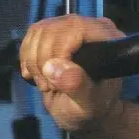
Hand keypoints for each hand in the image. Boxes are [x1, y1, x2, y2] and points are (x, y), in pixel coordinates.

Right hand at [19, 15, 123, 133]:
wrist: (83, 110)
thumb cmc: (92, 109)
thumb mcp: (87, 105)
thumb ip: (76, 86)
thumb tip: (55, 66)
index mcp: (109, 40)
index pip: (76, 28)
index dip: (58, 51)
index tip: (55, 80)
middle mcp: (94, 28)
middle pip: (54, 28)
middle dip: (42, 60)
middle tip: (48, 87)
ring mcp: (74, 28)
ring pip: (39, 30)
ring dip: (33, 61)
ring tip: (45, 83)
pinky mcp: (58, 31)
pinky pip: (33, 35)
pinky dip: (28, 57)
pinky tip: (38, 75)